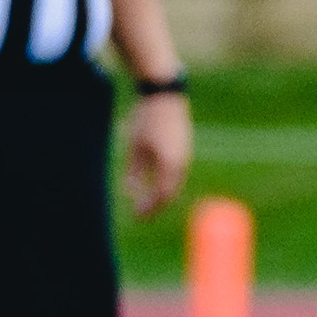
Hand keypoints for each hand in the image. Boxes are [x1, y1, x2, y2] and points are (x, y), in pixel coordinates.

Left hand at [124, 91, 192, 214]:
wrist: (164, 98)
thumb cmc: (146, 120)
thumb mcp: (135, 147)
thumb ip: (134, 172)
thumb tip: (130, 194)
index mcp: (170, 164)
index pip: (162, 195)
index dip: (151, 209)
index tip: (138, 218)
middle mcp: (182, 164)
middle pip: (170, 192)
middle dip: (156, 204)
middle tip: (141, 214)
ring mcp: (185, 156)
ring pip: (174, 184)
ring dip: (161, 194)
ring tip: (147, 201)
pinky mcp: (183, 150)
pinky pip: (175, 173)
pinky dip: (166, 182)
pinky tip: (154, 183)